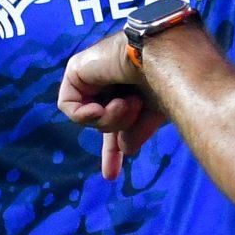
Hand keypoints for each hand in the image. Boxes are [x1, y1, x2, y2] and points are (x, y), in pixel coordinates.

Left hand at [59, 31, 167, 178]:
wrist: (160, 59)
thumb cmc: (164, 82)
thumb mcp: (152, 114)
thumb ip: (136, 131)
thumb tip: (126, 150)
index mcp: (130, 89)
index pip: (115, 122)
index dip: (112, 149)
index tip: (110, 176)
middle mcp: (110, 81)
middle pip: (100, 121)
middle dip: (108, 147)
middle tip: (111, 175)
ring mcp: (93, 74)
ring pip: (90, 117)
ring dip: (111, 120)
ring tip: (130, 103)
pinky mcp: (76, 69)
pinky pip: (70, 107)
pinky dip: (88, 114)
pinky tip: (105, 106)